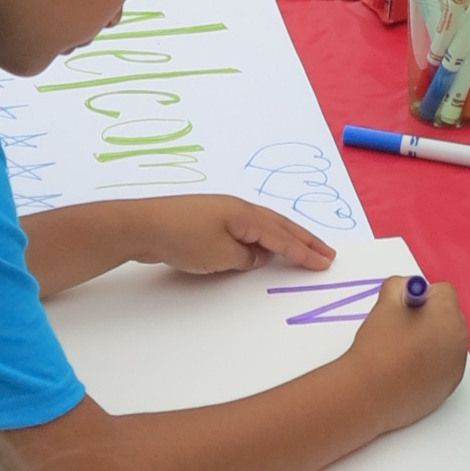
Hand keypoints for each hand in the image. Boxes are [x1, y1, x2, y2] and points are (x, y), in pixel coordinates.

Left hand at [116, 195, 331, 276]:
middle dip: (304, 240)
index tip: (326, 261)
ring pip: (263, 226)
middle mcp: (238, 209)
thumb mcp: (220, 255)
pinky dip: (262, 239)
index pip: (282, 236)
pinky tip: (261, 249)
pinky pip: (246, 230)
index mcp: (245, 215)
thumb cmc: (183, 239)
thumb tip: (257, 256)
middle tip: (327, 253)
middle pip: (279, 226)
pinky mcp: (208, 221)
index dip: (305, 250)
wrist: (143, 226)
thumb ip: (245, 258)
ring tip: (304, 249)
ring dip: (285, 238)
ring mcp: (223, 213)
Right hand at [340, 274, 468, 435]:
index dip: (423, 296)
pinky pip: (445, 364)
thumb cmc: (377, 347)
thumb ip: (399, 285)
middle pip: (448, 316)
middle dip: (430, 318)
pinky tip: (408, 370)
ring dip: (432, 340)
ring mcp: (456, 365)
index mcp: (447, 315)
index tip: (405, 309)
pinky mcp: (449, 387)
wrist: (369, 395)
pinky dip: (432, 363)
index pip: (444, 292)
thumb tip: (408, 288)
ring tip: (403, 353)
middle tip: (403, 330)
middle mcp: (459, 339)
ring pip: (447, 341)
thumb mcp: (385, 303)